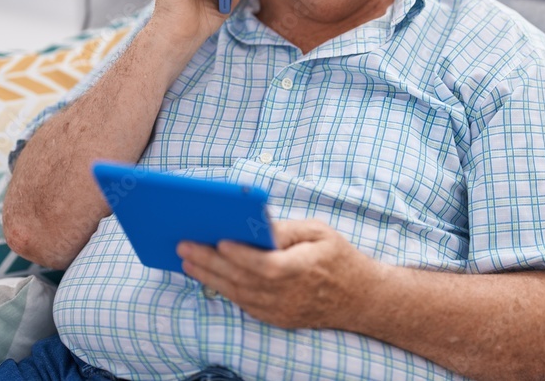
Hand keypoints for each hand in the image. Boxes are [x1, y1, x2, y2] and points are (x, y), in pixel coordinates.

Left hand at [177, 219, 380, 330]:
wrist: (360, 298)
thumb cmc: (338, 257)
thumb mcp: (320, 232)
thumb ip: (288, 230)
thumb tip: (258, 226)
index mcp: (302, 268)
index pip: (265, 265)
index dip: (240, 255)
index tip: (218, 240)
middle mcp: (289, 294)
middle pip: (243, 280)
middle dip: (210, 263)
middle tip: (184, 246)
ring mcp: (281, 310)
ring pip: (238, 294)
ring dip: (210, 277)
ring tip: (187, 261)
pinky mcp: (276, 318)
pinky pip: (244, 304)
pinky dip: (224, 290)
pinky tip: (208, 276)